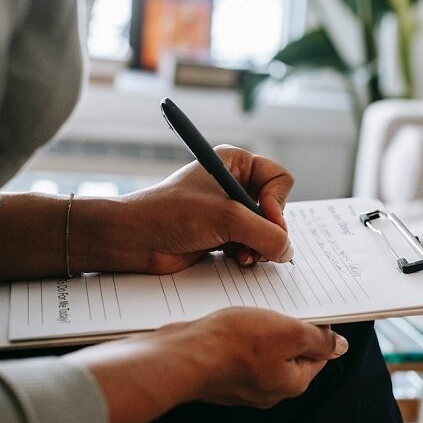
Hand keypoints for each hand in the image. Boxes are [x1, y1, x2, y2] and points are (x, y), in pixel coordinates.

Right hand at [66, 307, 348, 422]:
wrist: (182, 355)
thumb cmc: (233, 344)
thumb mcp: (288, 332)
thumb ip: (318, 340)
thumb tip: (339, 347)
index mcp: (292, 383)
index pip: (318, 354)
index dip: (317, 328)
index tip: (310, 309)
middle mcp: (269, 389)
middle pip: (291, 352)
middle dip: (287, 327)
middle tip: (278, 306)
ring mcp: (243, 384)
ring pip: (264, 350)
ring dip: (262, 329)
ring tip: (252, 311)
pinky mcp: (222, 374)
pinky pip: (239, 351)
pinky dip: (239, 335)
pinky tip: (231, 322)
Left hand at [107, 145, 294, 272]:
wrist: (134, 239)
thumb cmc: (171, 214)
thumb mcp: (227, 218)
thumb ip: (266, 234)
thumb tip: (288, 251)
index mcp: (236, 163)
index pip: (280, 179)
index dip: (278, 202)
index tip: (267, 219)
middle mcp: (235, 183)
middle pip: (276, 208)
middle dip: (268, 229)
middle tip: (257, 244)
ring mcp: (229, 210)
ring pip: (265, 230)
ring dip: (259, 246)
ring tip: (244, 256)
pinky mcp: (222, 234)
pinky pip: (252, 244)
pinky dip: (249, 254)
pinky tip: (236, 259)